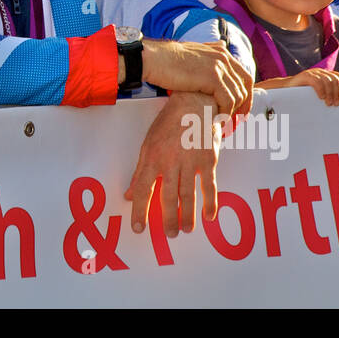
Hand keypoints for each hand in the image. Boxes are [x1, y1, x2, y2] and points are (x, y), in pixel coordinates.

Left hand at [124, 92, 218, 237]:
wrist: (194, 103)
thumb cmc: (168, 124)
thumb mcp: (148, 143)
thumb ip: (140, 171)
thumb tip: (128, 194)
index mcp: (152, 158)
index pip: (143, 189)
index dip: (139, 210)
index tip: (138, 228)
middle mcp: (170, 162)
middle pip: (167, 197)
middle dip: (168, 219)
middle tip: (169, 235)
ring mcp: (190, 162)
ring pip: (188, 195)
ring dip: (187, 215)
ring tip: (185, 230)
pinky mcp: (208, 160)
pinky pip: (209, 186)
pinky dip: (210, 203)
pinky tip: (208, 217)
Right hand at [141, 40, 252, 117]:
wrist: (153, 59)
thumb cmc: (166, 58)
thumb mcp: (192, 51)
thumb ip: (209, 52)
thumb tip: (221, 46)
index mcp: (220, 51)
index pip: (243, 75)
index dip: (244, 94)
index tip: (240, 109)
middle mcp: (223, 57)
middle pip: (245, 86)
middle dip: (242, 106)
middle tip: (234, 120)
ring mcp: (219, 67)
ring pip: (237, 96)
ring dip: (231, 112)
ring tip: (222, 122)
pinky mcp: (212, 78)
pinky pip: (227, 101)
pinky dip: (224, 114)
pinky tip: (216, 120)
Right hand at [297, 68, 338, 106]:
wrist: (285, 88)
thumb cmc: (302, 92)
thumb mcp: (316, 91)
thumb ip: (325, 91)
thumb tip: (337, 100)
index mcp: (324, 74)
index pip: (338, 76)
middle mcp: (320, 71)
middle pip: (334, 79)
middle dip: (336, 92)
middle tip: (336, 104)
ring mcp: (312, 73)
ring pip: (327, 81)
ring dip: (330, 93)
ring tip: (329, 103)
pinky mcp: (305, 75)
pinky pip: (317, 82)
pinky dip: (321, 90)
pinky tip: (321, 97)